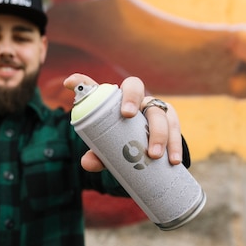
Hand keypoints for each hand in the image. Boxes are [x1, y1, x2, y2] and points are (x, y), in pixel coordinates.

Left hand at [63, 73, 182, 171]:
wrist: (152, 151)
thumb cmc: (124, 145)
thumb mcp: (109, 151)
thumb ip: (98, 155)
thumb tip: (88, 163)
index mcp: (115, 103)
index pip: (98, 88)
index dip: (82, 82)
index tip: (69, 83)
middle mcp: (135, 99)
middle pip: (135, 86)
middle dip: (130, 97)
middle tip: (127, 115)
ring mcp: (154, 107)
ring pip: (158, 111)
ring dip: (158, 132)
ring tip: (154, 154)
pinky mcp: (171, 120)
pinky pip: (175, 128)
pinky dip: (175, 145)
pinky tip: (173, 160)